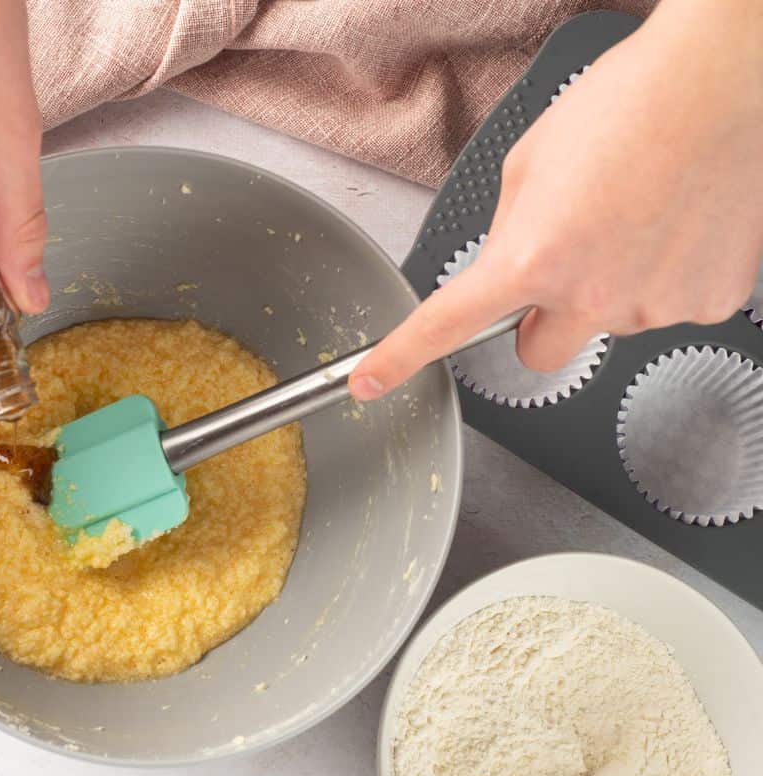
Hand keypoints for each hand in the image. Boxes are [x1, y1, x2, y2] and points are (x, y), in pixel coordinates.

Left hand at [349, 0, 762, 400]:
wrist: (717, 82)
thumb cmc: (624, 106)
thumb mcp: (526, 167)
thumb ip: (507, 233)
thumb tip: (507, 264)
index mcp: (530, 259)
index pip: (446, 325)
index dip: (400, 358)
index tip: (371, 381)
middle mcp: (589, 295)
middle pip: (537, 351)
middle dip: (538, 320)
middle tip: (563, 265)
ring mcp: (652, 305)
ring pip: (606, 324)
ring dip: (608, 288)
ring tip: (633, 217)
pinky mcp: (706, 302)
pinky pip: (664, 306)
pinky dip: (662, 277)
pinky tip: (670, 226)